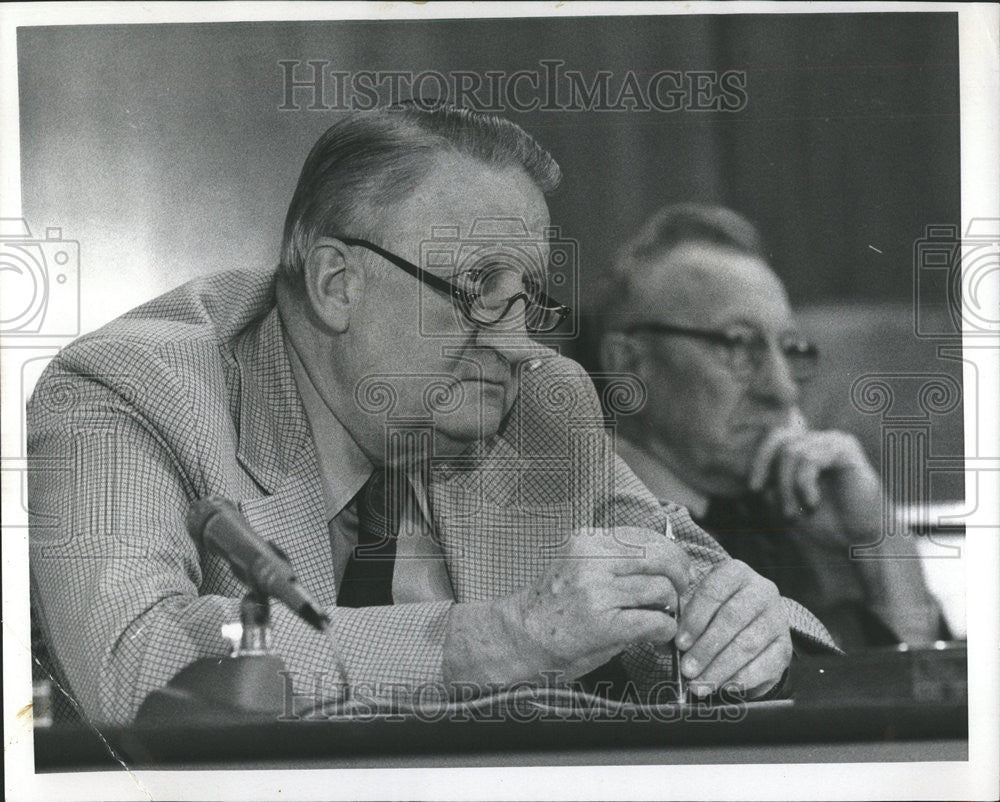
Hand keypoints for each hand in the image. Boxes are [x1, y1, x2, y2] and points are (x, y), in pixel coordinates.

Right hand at [513, 526, 692, 680]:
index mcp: (587, 542)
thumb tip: (668, 558)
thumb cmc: (554, 606)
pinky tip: (656, 635)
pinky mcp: (605, 625)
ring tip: (661, 616)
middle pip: (660, 557)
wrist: (521, 637)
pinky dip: (665, 630)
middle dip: (680, 574)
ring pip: (662, 589)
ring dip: (671, 606)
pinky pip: (656, 621)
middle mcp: (592, 561)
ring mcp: (597, 592)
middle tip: (680, 590)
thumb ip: (616, 558)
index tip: (677, 567)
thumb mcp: (580, 566)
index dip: (671, 552)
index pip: (645, 536)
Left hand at [675, 559, 791, 698]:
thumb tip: (668, 643)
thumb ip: (683, 621)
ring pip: (747, 645)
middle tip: (687, 670)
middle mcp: (761, 591)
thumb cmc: (715, 614)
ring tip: (699, 684)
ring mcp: (777, 618)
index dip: (695, 620)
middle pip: (732, 619)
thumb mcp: (699, 608)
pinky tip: (724, 687)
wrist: (753, 625)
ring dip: (720, 669)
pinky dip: (742, 679)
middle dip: (706, 648)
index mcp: (735, 573)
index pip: (713, 592)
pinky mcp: (785, 646)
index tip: (680, 644)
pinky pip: (765, 665)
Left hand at [747, 417, 880, 541]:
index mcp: (804, 448)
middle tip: (775, 504)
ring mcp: (833, 441)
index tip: (754, 489)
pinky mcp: (846, 450)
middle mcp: (818, 439)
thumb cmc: (821, 520)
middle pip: (780, 441)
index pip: (774, 438)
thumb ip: (769, 478)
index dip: (759, 460)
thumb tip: (747, 463)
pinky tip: (812, 502)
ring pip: (792, 453)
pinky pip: (811, 459)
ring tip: (795, 513)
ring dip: (788, 488)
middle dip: (772, 475)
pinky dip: (804, 484)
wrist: (856, 540)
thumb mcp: (784, 499)